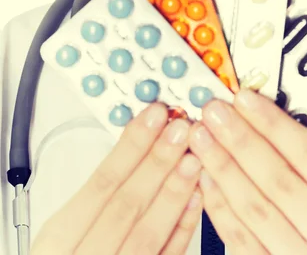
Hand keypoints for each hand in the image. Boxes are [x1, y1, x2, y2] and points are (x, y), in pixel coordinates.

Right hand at [32, 103, 202, 254]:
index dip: (131, 147)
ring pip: (149, 234)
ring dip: (175, 192)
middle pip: (127, 205)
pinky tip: (196, 200)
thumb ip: (93, 202)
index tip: (153, 117)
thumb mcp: (60, 238)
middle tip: (181, 129)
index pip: (100, 184)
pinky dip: (181, 230)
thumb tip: (134, 147)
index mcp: (59, 244)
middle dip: (157, 162)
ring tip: (194, 157)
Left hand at [188, 89, 306, 254]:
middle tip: (214, 113)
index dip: (273, 123)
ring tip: (202, 137)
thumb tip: (258, 115)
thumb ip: (305, 163)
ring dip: (222, 166)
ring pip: (254, 208)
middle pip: (279, 179)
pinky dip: (218, 204)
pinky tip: (205, 176)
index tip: (244, 99)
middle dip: (240, 140)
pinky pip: (238, 237)